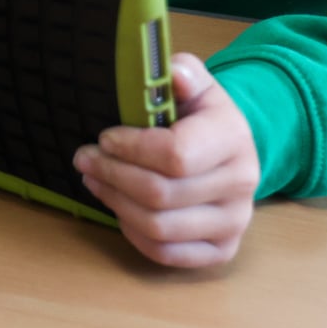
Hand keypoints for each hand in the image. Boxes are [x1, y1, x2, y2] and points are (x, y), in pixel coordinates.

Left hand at [74, 54, 258, 267]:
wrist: (233, 149)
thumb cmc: (201, 114)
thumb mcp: (194, 84)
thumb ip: (182, 73)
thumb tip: (172, 74)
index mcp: (233, 137)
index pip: (175, 155)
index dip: (131, 149)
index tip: (104, 138)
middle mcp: (242, 184)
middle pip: (160, 194)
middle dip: (112, 175)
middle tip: (84, 158)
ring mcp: (234, 221)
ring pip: (159, 227)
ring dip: (116, 203)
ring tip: (94, 179)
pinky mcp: (222, 249)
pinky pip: (167, 253)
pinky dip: (134, 234)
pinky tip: (119, 209)